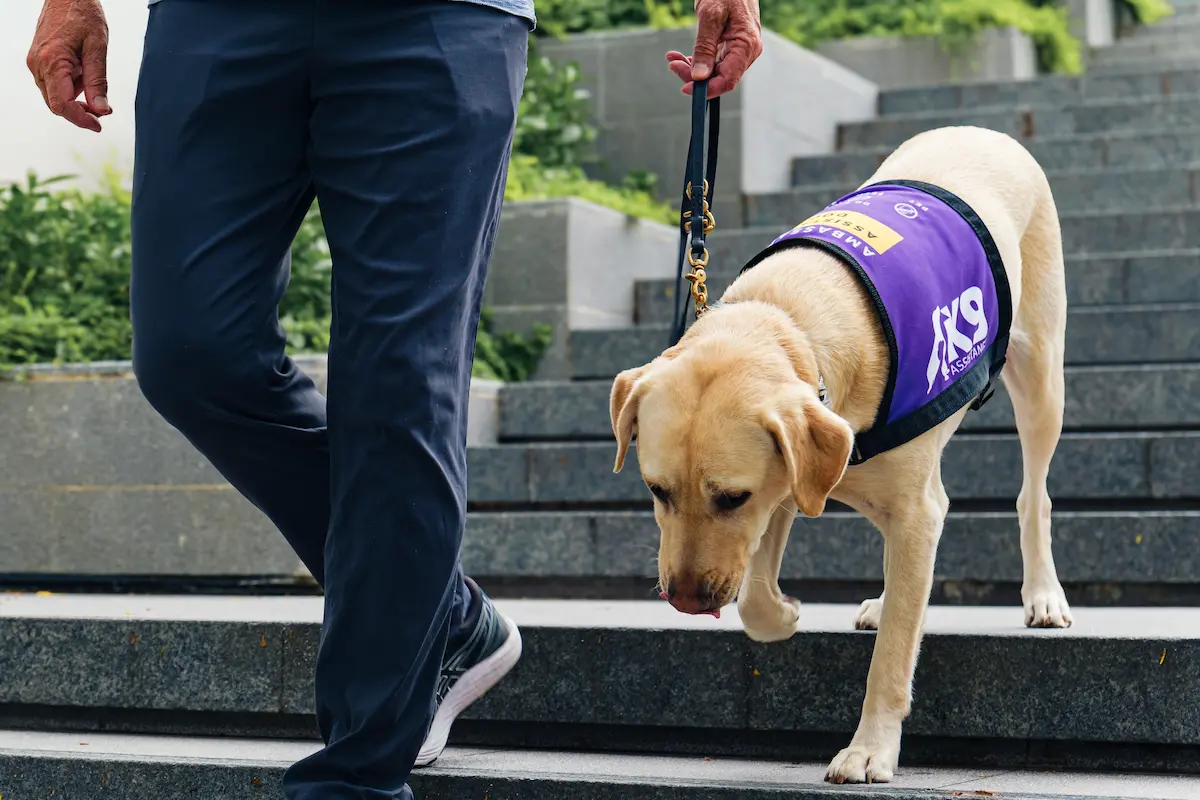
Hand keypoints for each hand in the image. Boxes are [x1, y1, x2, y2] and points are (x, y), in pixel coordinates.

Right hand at [27, 0, 110, 131]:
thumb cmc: (83, 15)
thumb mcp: (97, 48)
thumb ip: (98, 81)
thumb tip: (101, 109)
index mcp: (52, 62)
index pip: (61, 105)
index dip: (80, 119)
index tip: (98, 125)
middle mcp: (38, 65)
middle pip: (56, 104)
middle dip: (80, 113)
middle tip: (102, 112)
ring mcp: (36, 62)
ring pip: (54, 96)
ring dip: (75, 101)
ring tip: (96, 92)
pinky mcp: (39, 60)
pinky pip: (52, 84)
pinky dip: (70, 89)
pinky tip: (84, 79)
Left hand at [666, 0, 761, 97]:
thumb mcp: (711, 16)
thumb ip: (705, 47)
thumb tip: (700, 76)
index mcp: (747, 46)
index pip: (728, 80)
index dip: (707, 89)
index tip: (686, 88)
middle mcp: (746, 52)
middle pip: (719, 78)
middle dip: (694, 76)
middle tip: (673, 64)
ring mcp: (739, 50)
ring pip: (714, 71)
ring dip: (692, 68)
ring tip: (673, 58)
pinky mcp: (731, 46)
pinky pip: (713, 62)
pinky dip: (696, 61)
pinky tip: (681, 56)